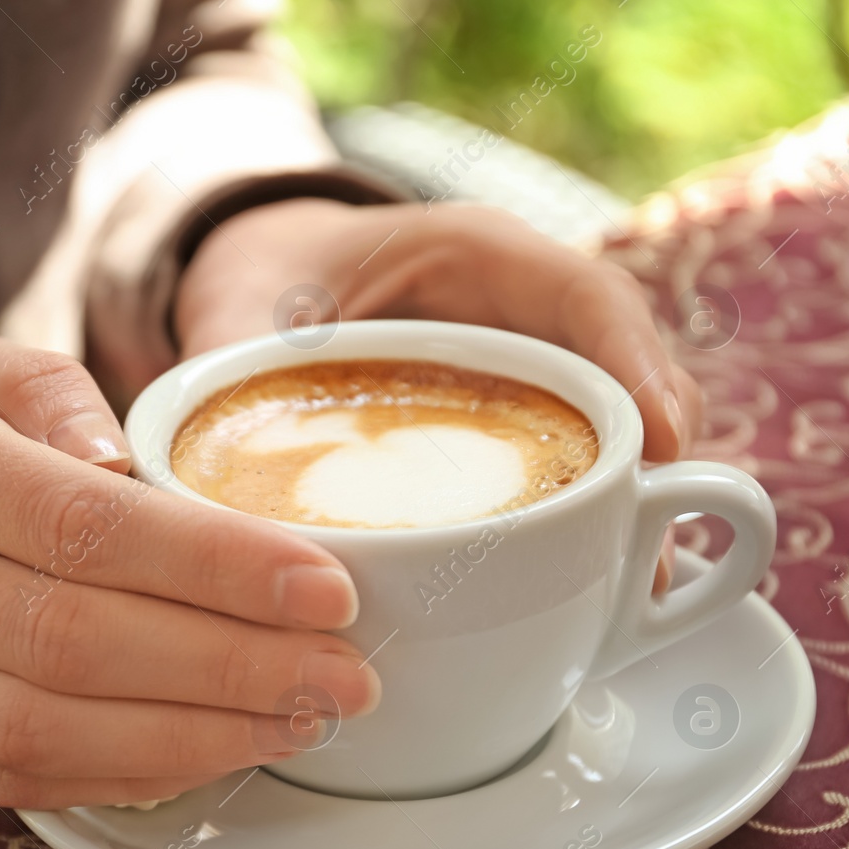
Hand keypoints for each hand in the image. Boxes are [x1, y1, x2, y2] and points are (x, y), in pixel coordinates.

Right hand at [0, 337, 377, 807]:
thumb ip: (52, 396)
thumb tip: (139, 472)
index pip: (79, 524)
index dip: (211, 566)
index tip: (329, 588)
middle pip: (77, 640)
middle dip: (233, 668)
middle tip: (349, 675)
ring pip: (50, 730)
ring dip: (195, 738)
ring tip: (303, 721)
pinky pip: (21, 781)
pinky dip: (129, 776)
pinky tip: (214, 753)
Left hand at [174, 198, 702, 589]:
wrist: (264, 275)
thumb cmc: (260, 276)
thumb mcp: (239, 306)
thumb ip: (227, 365)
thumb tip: (184, 479)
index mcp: (468, 254)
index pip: (581, 293)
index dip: (635, 362)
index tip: (664, 440)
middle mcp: (518, 313)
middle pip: (620, 374)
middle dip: (650, 464)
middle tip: (649, 561)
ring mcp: (526, 370)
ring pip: (607, 428)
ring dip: (628, 508)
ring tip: (636, 592)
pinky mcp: (512, 423)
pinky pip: (565, 464)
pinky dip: (578, 523)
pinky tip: (585, 594)